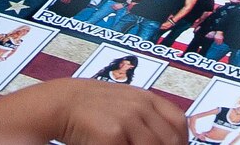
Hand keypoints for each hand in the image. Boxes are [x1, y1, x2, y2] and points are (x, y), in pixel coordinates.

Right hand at [0, 80, 184, 144]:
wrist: (58, 103)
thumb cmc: (90, 108)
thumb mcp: (123, 105)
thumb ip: (144, 118)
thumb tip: (167, 140)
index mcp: (146, 98)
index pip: (178, 124)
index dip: (180, 142)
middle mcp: (140, 107)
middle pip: (169, 141)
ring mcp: (127, 120)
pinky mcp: (112, 136)